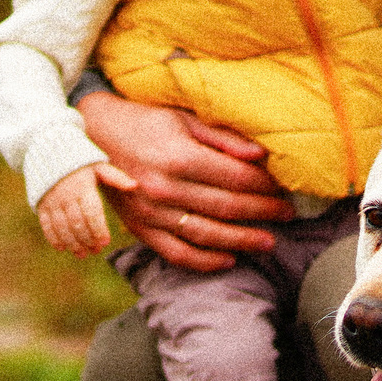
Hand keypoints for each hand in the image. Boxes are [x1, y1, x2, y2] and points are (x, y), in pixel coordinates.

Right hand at [36, 162, 136, 254]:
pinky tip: (62, 248)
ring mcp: (52, 201)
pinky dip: (53, 238)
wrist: (48, 153)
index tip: (105, 242)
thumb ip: (116, 177)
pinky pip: (46, 224)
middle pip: (77, 223)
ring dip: (72, 243)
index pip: (92, 213)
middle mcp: (66, 195)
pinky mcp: (40, 204)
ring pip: (62, 227)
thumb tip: (134, 186)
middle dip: (87, 240)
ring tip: (82, 253)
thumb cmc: (80, 163)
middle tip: (95, 251)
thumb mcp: (99, 166)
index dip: (98, 229)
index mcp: (83, 187)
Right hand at [78, 92, 291, 271]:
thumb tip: (260, 155)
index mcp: (180, 157)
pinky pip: (176, 253)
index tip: (283, 190)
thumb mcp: (184, 118)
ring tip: (268, 242)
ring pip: (207, 235)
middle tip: (287, 216)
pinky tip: (228, 260)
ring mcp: (151, 212)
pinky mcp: (139, 228)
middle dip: (263, 213)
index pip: (237, 179)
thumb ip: (223, 138)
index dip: (265, 187)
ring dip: (242, 241)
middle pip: (227, 208)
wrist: (94, 134)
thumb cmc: (146, 121)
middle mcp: (165, 188)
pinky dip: (204, 262)